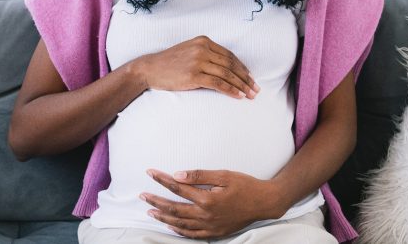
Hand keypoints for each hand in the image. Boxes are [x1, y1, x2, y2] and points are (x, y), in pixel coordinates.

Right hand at [135, 35, 259, 98]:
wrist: (150, 69)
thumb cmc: (169, 63)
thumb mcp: (189, 51)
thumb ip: (206, 54)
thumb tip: (226, 68)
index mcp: (203, 41)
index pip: (229, 55)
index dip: (242, 67)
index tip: (250, 77)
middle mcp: (202, 49)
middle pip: (231, 65)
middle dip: (246, 78)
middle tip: (256, 89)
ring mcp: (198, 62)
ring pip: (227, 75)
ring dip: (241, 86)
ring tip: (250, 95)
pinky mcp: (194, 75)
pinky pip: (218, 83)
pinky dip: (230, 90)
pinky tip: (238, 96)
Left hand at [140, 169, 285, 239]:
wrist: (264, 202)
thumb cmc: (246, 185)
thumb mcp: (224, 175)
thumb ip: (200, 175)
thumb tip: (178, 175)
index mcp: (207, 199)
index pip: (178, 188)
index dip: (162, 180)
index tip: (150, 173)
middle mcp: (205, 215)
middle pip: (174, 208)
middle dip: (156, 200)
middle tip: (142, 195)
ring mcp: (210, 226)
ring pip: (180, 223)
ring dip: (163, 217)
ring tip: (150, 211)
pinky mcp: (215, 233)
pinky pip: (192, 234)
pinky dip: (179, 230)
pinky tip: (171, 225)